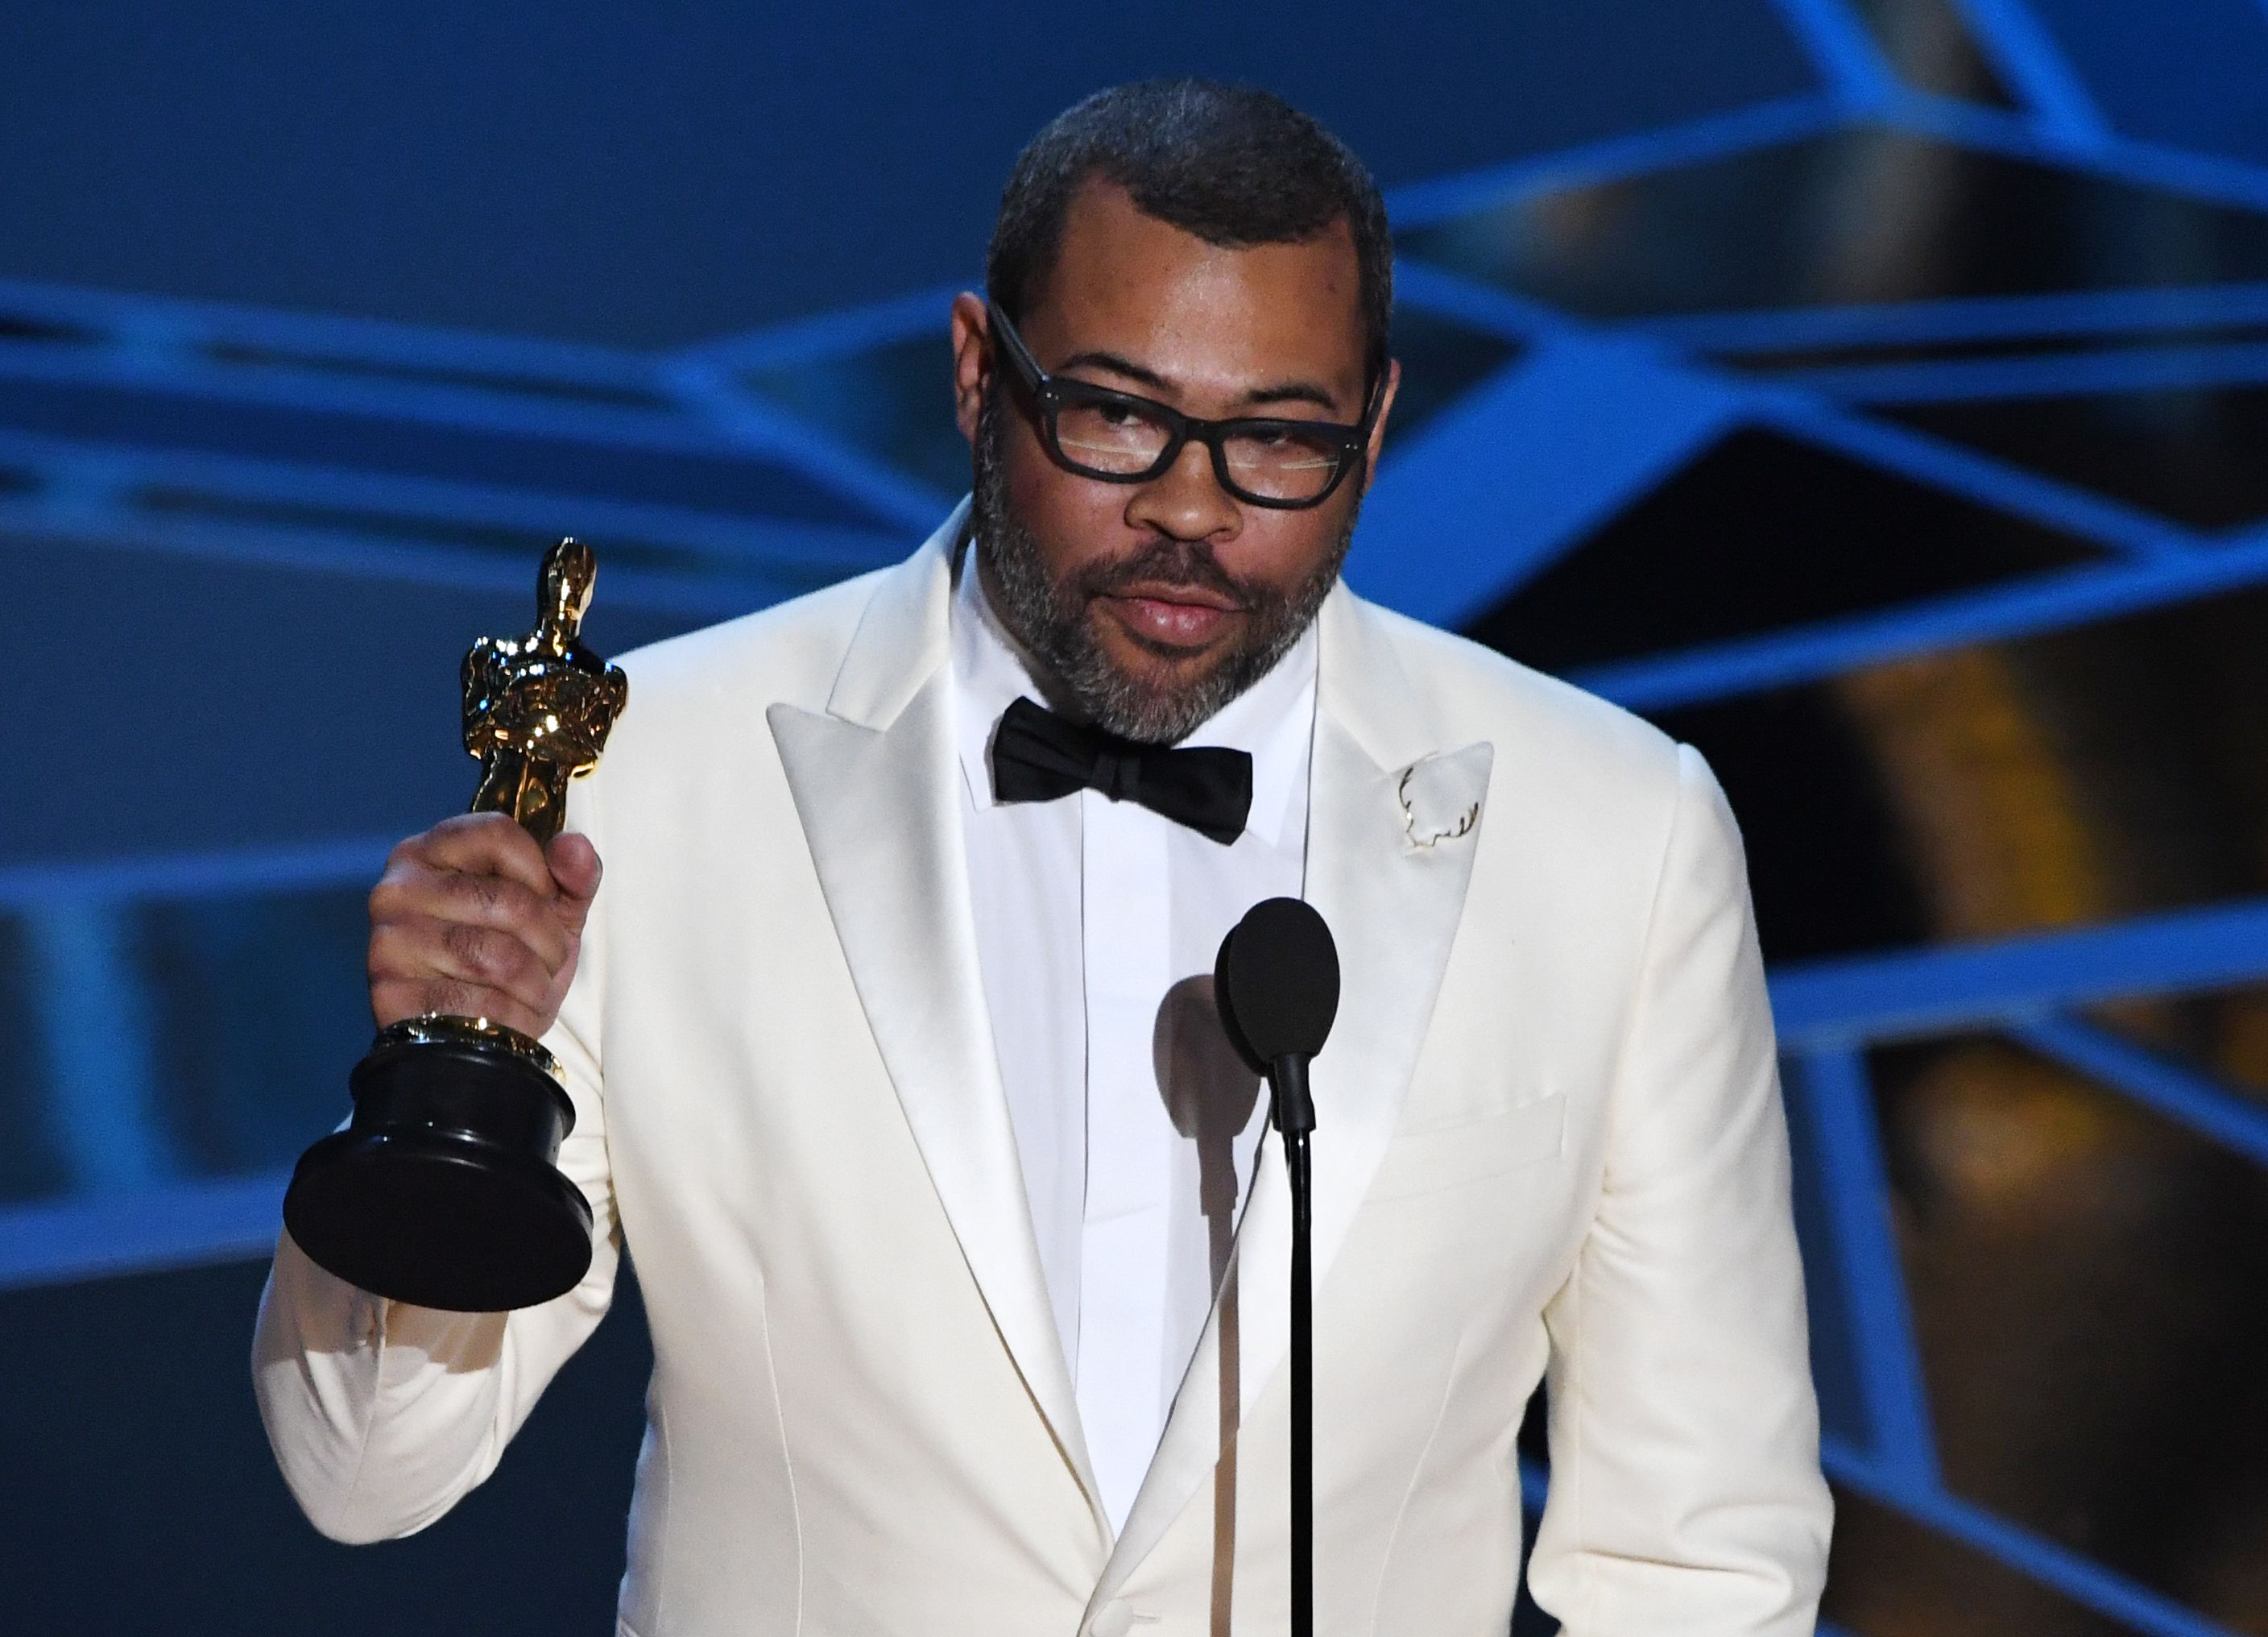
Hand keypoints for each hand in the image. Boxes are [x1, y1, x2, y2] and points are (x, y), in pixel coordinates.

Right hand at [366, 812, 601, 1040]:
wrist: (476, 1038)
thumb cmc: (512, 962)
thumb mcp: (551, 912)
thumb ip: (572, 876)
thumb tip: (574, 846)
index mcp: (430, 851)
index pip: (496, 833)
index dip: (538, 871)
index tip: (545, 898)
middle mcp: (398, 888)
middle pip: (509, 900)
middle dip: (548, 940)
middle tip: (546, 960)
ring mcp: (390, 940)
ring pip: (499, 957)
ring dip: (536, 982)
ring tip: (530, 988)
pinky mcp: (391, 992)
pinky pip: (480, 1001)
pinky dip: (512, 1014)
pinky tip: (506, 1014)